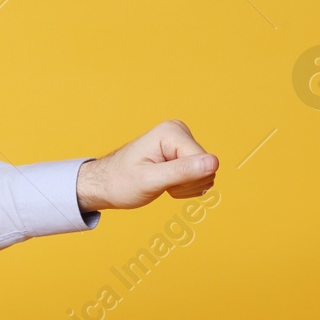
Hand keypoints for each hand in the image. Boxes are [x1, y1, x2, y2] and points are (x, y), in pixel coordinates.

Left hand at [76, 120, 218, 210]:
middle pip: (207, 168)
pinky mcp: (184, 154)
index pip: (204, 161)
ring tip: (160, 183)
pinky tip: (166, 183)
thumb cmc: (120, 182)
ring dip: (185, 187)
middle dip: (186, 184)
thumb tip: (214, 163)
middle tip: (159, 183)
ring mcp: (182, 143)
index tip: (161, 180)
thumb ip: (182, 172)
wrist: (105, 185)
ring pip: (206, 174)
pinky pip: (200, 177)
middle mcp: (180, 132)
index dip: (186, 180)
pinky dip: (184, 187)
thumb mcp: (150, 181)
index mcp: (172, 132)